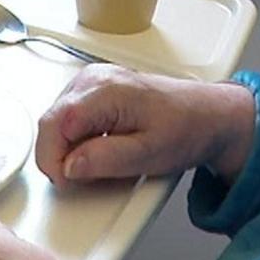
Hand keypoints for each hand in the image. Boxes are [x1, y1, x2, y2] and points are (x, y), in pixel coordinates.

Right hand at [34, 65, 255, 185]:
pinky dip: (77, 137)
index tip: (66, 181)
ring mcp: (93, 79)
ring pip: (58, 119)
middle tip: (84, 177)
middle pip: (52, 121)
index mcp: (105, 90)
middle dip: (60, 155)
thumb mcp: (148, 154)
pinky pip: (70, 116)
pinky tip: (100, 146)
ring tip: (99, 161)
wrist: (207, 115)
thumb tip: (69, 165)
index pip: (55, 124)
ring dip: (68, 146)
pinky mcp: (95, 88)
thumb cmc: (185, 129)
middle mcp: (93, 78)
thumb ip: (105, 160)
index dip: (52, 158)